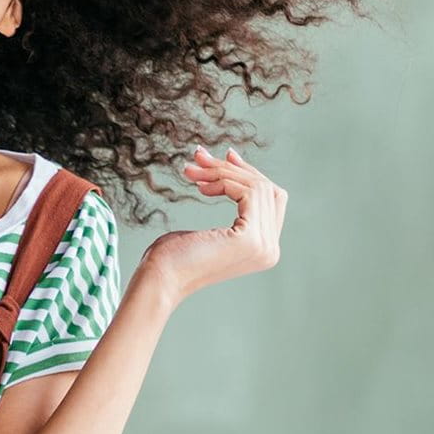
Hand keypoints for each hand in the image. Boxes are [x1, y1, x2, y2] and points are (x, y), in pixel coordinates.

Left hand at [136, 146, 287, 303]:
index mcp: (265, 250)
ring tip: (191, 172)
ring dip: (222, 171)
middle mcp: (270, 250)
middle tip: (199, 156)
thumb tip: (234, 160)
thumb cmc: (174, 257)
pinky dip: (224, 181)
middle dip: (233, 168)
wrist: (160, 279)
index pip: (272, 200)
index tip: (225, 155)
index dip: (251, 174)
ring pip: (257, 187)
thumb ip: (234, 207)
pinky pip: (248, 191)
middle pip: (267, 190)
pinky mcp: (250, 238)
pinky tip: (201, 188)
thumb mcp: (210, 228)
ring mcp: (263, 246)